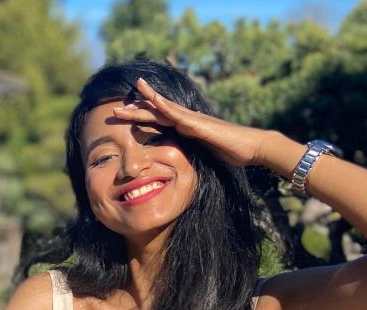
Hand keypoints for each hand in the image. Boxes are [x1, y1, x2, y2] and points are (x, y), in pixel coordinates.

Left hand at [112, 78, 271, 166]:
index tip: (125, 115)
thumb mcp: (203, 152)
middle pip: (156, 112)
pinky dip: (166, 107)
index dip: (141, 117)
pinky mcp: (200, 124)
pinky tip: (154, 101)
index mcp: (185, 127)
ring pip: (164, 109)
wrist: (251, 148)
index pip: (158, 120)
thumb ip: (190, 149)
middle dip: (135, 110)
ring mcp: (192, 120)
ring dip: (145, 103)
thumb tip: (179, 155)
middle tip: (115, 109)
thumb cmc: (230, 151)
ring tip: (129, 98)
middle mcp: (187, 119)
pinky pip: (179, 114)